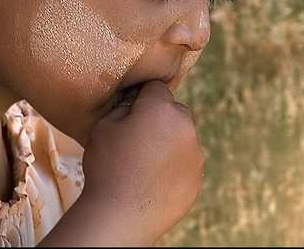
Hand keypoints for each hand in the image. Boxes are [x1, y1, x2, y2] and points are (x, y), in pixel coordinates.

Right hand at [80, 79, 204, 244]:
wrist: (120, 217)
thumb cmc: (108, 167)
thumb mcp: (105, 125)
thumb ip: (124, 104)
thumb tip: (134, 98)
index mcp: (161, 109)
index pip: (155, 87)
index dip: (140, 96)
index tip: (129, 112)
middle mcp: (185, 127)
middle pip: (174, 109)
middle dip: (159, 117)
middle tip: (137, 137)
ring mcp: (195, 154)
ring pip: (182, 135)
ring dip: (169, 140)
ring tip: (144, 161)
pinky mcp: (198, 178)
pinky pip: (186, 160)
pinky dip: (174, 164)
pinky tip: (153, 177)